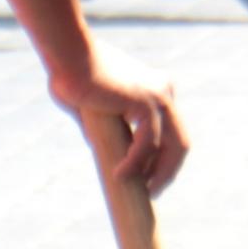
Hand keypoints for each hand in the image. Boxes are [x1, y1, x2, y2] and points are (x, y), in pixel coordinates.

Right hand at [59, 51, 189, 195]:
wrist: (68, 56)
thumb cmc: (72, 75)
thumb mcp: (94, 108)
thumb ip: (104, 129)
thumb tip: (103, 152)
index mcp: (156, 89)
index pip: (171, 132)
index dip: (165, 159)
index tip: (150, 179)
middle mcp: (164, 91)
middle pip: (180, 142)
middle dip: (168, 171)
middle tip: (152, 192)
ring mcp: (158, 97)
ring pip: (172, 147)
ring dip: (159, 173)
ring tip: (143, 191)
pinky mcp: (146, 104)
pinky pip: (147, 145)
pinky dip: (136, 163)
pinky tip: (120, 175)